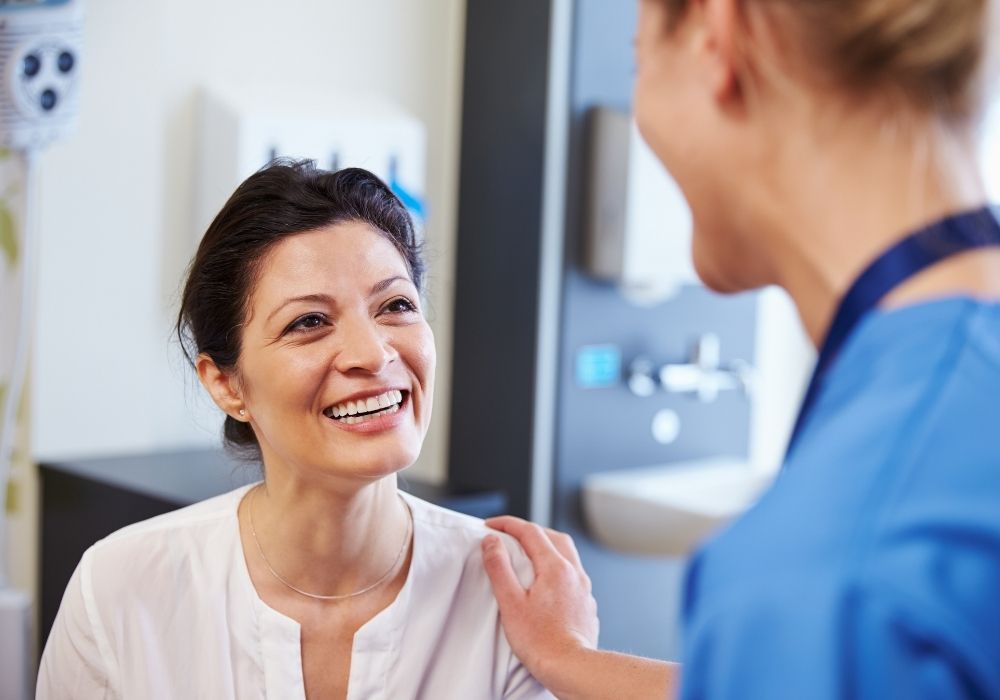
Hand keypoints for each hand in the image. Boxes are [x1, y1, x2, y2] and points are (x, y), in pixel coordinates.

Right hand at [481, 516, 599, 691]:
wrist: (571, 667)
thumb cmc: (540, 641)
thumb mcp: (510, 602)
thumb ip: (499, 568)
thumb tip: (492, 542)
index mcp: (555, 567)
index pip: (530, 532)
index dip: (508, 524)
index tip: (491, 525)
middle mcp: (574, 573)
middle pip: (554, 536)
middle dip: (530, 530)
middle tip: (510, 534)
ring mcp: (583, 588)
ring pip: (567, 553)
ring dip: (547, 545)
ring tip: (529, 552)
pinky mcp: (587, 604)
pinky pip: (573, 573)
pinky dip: (558, 566)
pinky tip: (548, 581)